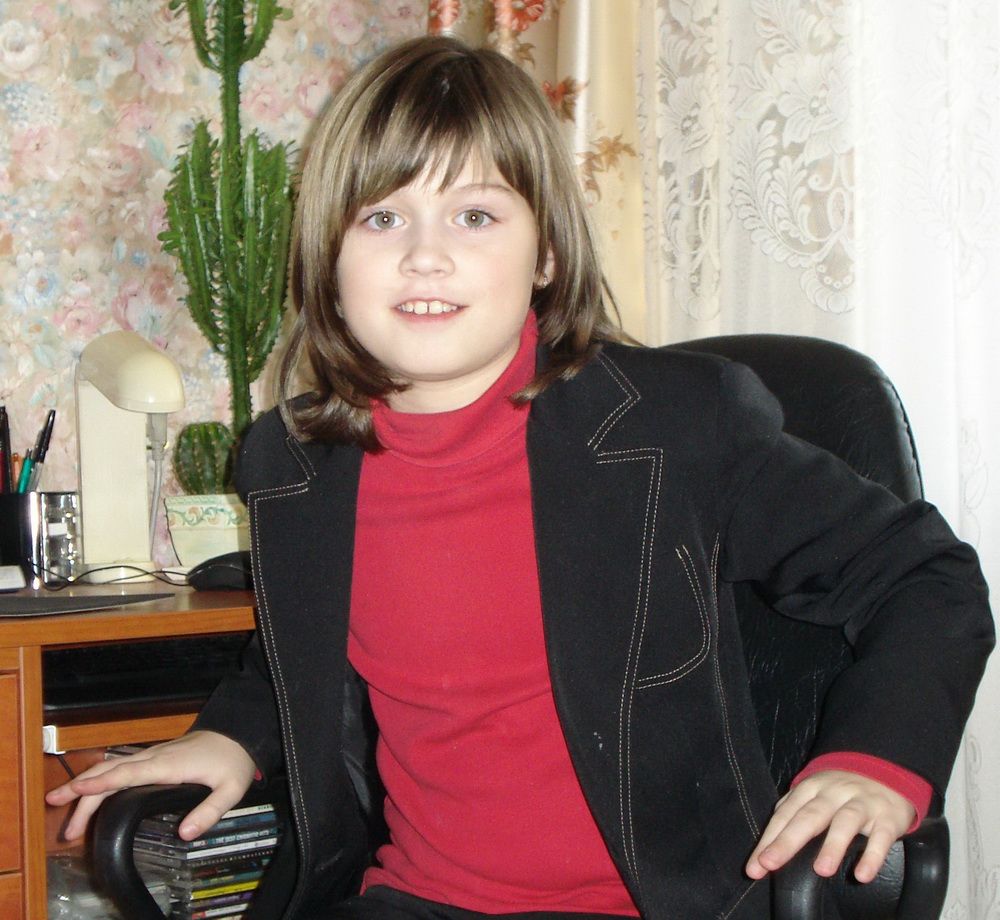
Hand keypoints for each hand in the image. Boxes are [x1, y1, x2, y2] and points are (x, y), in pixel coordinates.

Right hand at [45, 730, 256, 841]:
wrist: (237, 734)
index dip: (102, 783)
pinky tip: (88, 794)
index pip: (129, 773)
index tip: (76, 790)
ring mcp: (152, 756)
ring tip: (62, 807)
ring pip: (110, 768)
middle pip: (109, 771)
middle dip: (80, 789)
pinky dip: (99, 780)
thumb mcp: (229, 790)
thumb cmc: (232, 761)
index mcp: (169, 765)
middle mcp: (155, 758)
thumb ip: (209, 812)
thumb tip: (184, 834)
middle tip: (57, 812)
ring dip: (85, 785)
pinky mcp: (153, 759)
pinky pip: (119, 768)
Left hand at [745, 770, 915, 882]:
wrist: (886, 771)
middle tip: (770, 863)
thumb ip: (792, 812)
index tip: (756, 865)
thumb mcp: (814, 793)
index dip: (769, 839)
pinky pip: (881, 837)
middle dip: (787, 841)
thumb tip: (767, 843)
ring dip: (832, 846)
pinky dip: (873, 857)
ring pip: (844, 822)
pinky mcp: (887, 818)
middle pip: (808, 816)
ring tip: (821, 871)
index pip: (785, 815)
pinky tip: (862, 875)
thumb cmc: (841, 791)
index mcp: (810, 788)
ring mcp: (861, 804)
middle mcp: (833, 794)